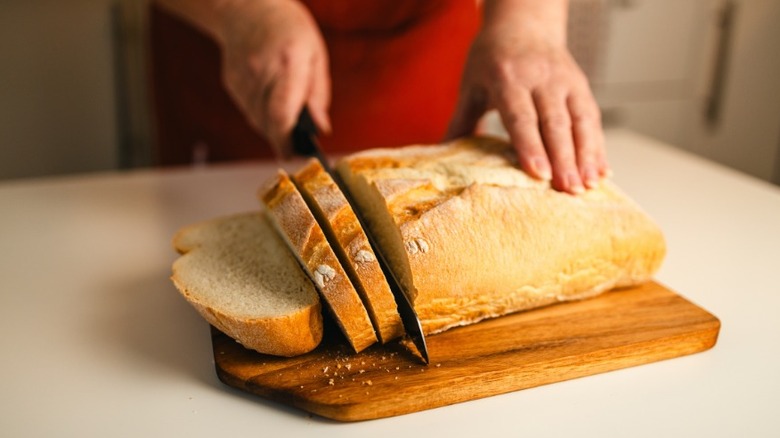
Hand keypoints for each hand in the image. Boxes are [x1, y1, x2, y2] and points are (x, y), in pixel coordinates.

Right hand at [217, 0, 330, 156]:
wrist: (247, 9)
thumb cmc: (288, 29)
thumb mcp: (315, 54)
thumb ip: (318, 94)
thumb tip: (320, 127)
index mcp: (289, 63)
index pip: (282, 114)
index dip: (287, 141)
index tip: (293, 154)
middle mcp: (261, 72)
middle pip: (268, 123)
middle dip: (283, 139)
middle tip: (294, 145)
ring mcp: (242, 79)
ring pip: (257, 120)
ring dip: (273, 127)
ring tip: (285, 116)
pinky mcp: (232, 84)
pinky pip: (249, 111)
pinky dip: (262, 114)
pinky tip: (270, 99)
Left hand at [447, 21, 608, 193]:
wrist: (523, 24)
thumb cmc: (492, 59)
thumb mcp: (472, 85)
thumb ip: (461, 121)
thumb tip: (442, 155)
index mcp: (508, 78)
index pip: (521, 117)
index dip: (531, 146)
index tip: (539, 175)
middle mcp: (541, 78)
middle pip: (555, 123)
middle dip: (564, 159)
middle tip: (568, 190)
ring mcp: (565, 81)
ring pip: (580, 121)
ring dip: (587, 155)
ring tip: (588, 186)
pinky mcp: (581, 85)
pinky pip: (593, 118)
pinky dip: (598, 146)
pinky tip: (601, 172)